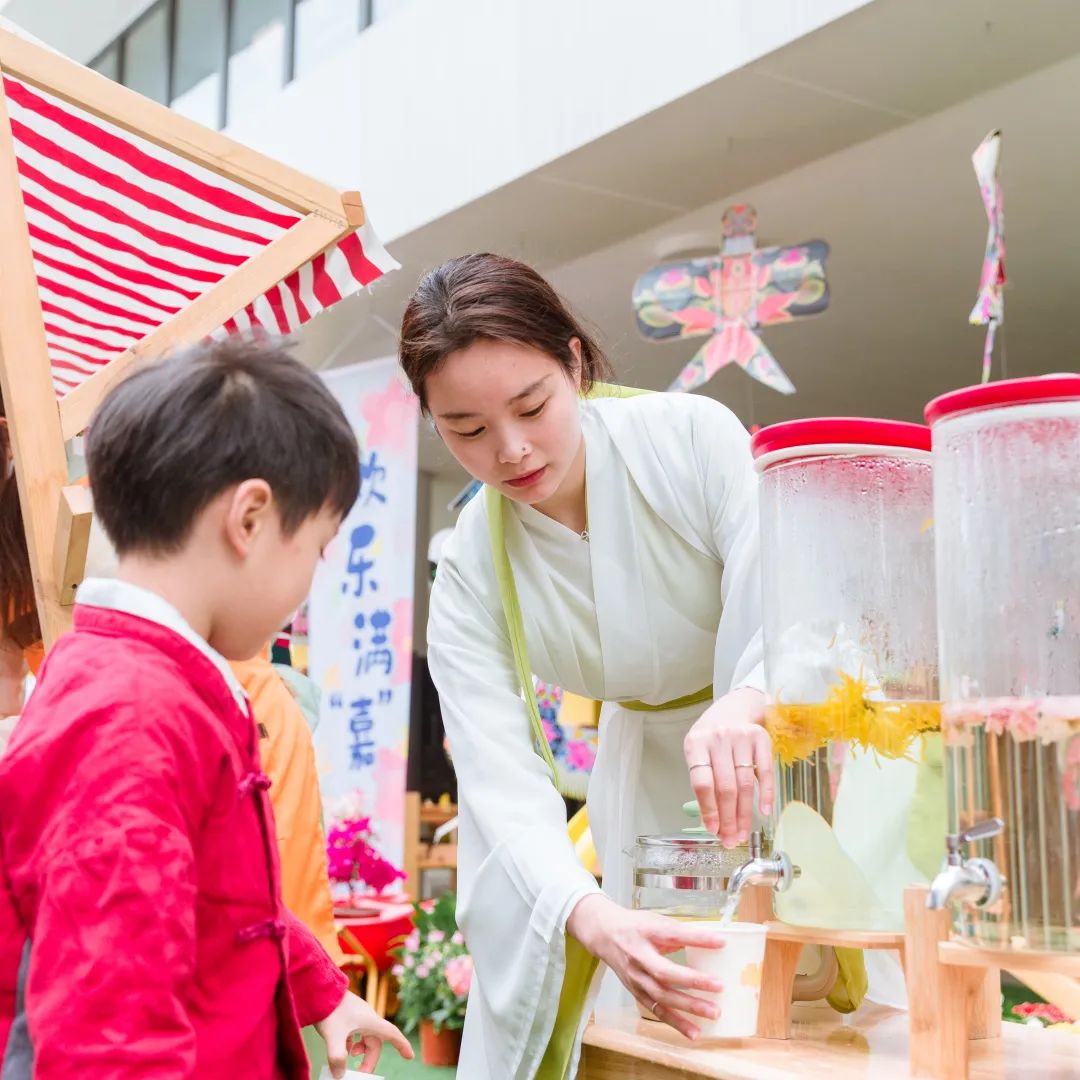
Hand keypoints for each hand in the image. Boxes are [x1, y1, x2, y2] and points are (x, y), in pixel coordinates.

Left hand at [314, 990, 413, 1076]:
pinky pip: (356, 1033)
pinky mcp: (348, 1015)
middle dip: (369, 1060)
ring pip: (365, 1038)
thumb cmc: (330, 1010)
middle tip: (359, 1074)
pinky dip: (352, 1043)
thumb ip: (337, 1058)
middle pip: (375, 1043)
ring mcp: (358, 1016)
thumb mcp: (333, 1036)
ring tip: (350, 1056)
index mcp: (371, 1021)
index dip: (402, 1045)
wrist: (319, 989)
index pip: (392, 1034)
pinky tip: (341, 1046)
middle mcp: (368, 1018)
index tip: (410, 1056)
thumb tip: (340, 1075)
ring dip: (360, 1051)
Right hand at [567, 894, 724, 1040]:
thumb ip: (680, 932)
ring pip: (661, 996)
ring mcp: (635, 978)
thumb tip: (712, 941)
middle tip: (719, 986)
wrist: (603, 935)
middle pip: (664, 972)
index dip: (696, 939)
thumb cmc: (635, 927)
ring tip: (713, 1013)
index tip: (721, 942)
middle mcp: (638, 957)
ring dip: (688, 1007)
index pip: (673, 934)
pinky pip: (657, 1010)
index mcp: (645, 932)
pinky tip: (694, 1032)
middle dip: (692, 981)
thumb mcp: (656, 921)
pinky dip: (676, 1022)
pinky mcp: (636, 992)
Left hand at [683, 687, 772, 845]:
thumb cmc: (711, 738)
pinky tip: (764, 811)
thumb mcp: (698, 753)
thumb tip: (712, 822)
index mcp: (696, 744)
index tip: (713, 830)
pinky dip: (766, 794)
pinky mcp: (761, 738)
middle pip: (725, 787)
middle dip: (728, 819)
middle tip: (731, 839)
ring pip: (745, 784)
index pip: (702, 783)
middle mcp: (718, 738)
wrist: (733, 708)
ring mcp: (741, 737)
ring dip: (745, 813)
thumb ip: (703, 782)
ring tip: (742, 832)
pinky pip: (765, 772)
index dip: (708, 810)